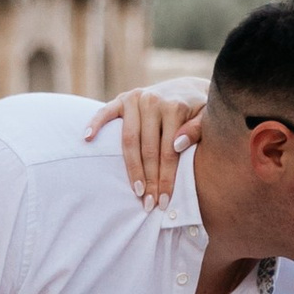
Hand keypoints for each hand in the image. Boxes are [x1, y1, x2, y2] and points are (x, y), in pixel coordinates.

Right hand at [84, 79, 208, 207]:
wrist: (187, 88)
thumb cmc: (198, 111)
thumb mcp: (206, 118)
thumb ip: (196, 130)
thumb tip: (178, 144)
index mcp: (174, 107)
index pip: (168, 150)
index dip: (166, 177)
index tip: (164, 201)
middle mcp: (152, 101)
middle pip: (147, 149)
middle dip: (149, 179)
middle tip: (148, 204)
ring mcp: (135, 99)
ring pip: (128, 139)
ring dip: (131, 168)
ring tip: (135, 191)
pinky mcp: (122, 98)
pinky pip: (105, 112)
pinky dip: (95, 123)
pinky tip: (87, 139)